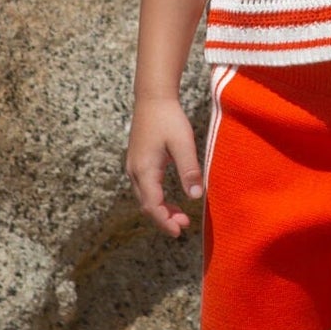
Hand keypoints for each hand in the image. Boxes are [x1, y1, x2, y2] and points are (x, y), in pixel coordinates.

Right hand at [126, 96, 203, 236]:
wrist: (153, 97)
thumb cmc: (168, 118)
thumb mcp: (183, 144)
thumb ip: (189, 170)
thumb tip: (196, 197)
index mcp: (144, 170)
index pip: (152, 205)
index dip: (165, 221)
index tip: (179, 232)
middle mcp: (135, 171)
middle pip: (146, 204)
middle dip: (164, 218)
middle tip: (184, 225)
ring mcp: (134, 166)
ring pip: (145, 197)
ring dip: (161, 209)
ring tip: (181, 216)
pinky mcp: (138, 161)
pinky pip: (145, 187)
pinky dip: (157, 198)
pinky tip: (170, 198)